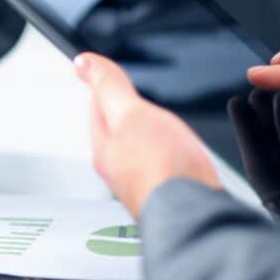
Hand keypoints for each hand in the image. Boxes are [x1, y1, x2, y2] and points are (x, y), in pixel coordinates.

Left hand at [74, 53, 220, 216]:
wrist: (196, 216)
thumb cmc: (163, 170)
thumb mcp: (131, 114)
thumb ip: (108, 87)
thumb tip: (83, 62)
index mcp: (105, 147)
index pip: (96, 107)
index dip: (105, 85)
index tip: (106, 72)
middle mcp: (120, 169)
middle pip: (119, 130)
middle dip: (128, 112)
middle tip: (133, 97)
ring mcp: (144, 183)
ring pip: (141, 149)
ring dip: (149, 133)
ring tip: (155, 123)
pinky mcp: (169, 194)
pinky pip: (164, 165)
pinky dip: (169, 153)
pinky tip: (180, 156)